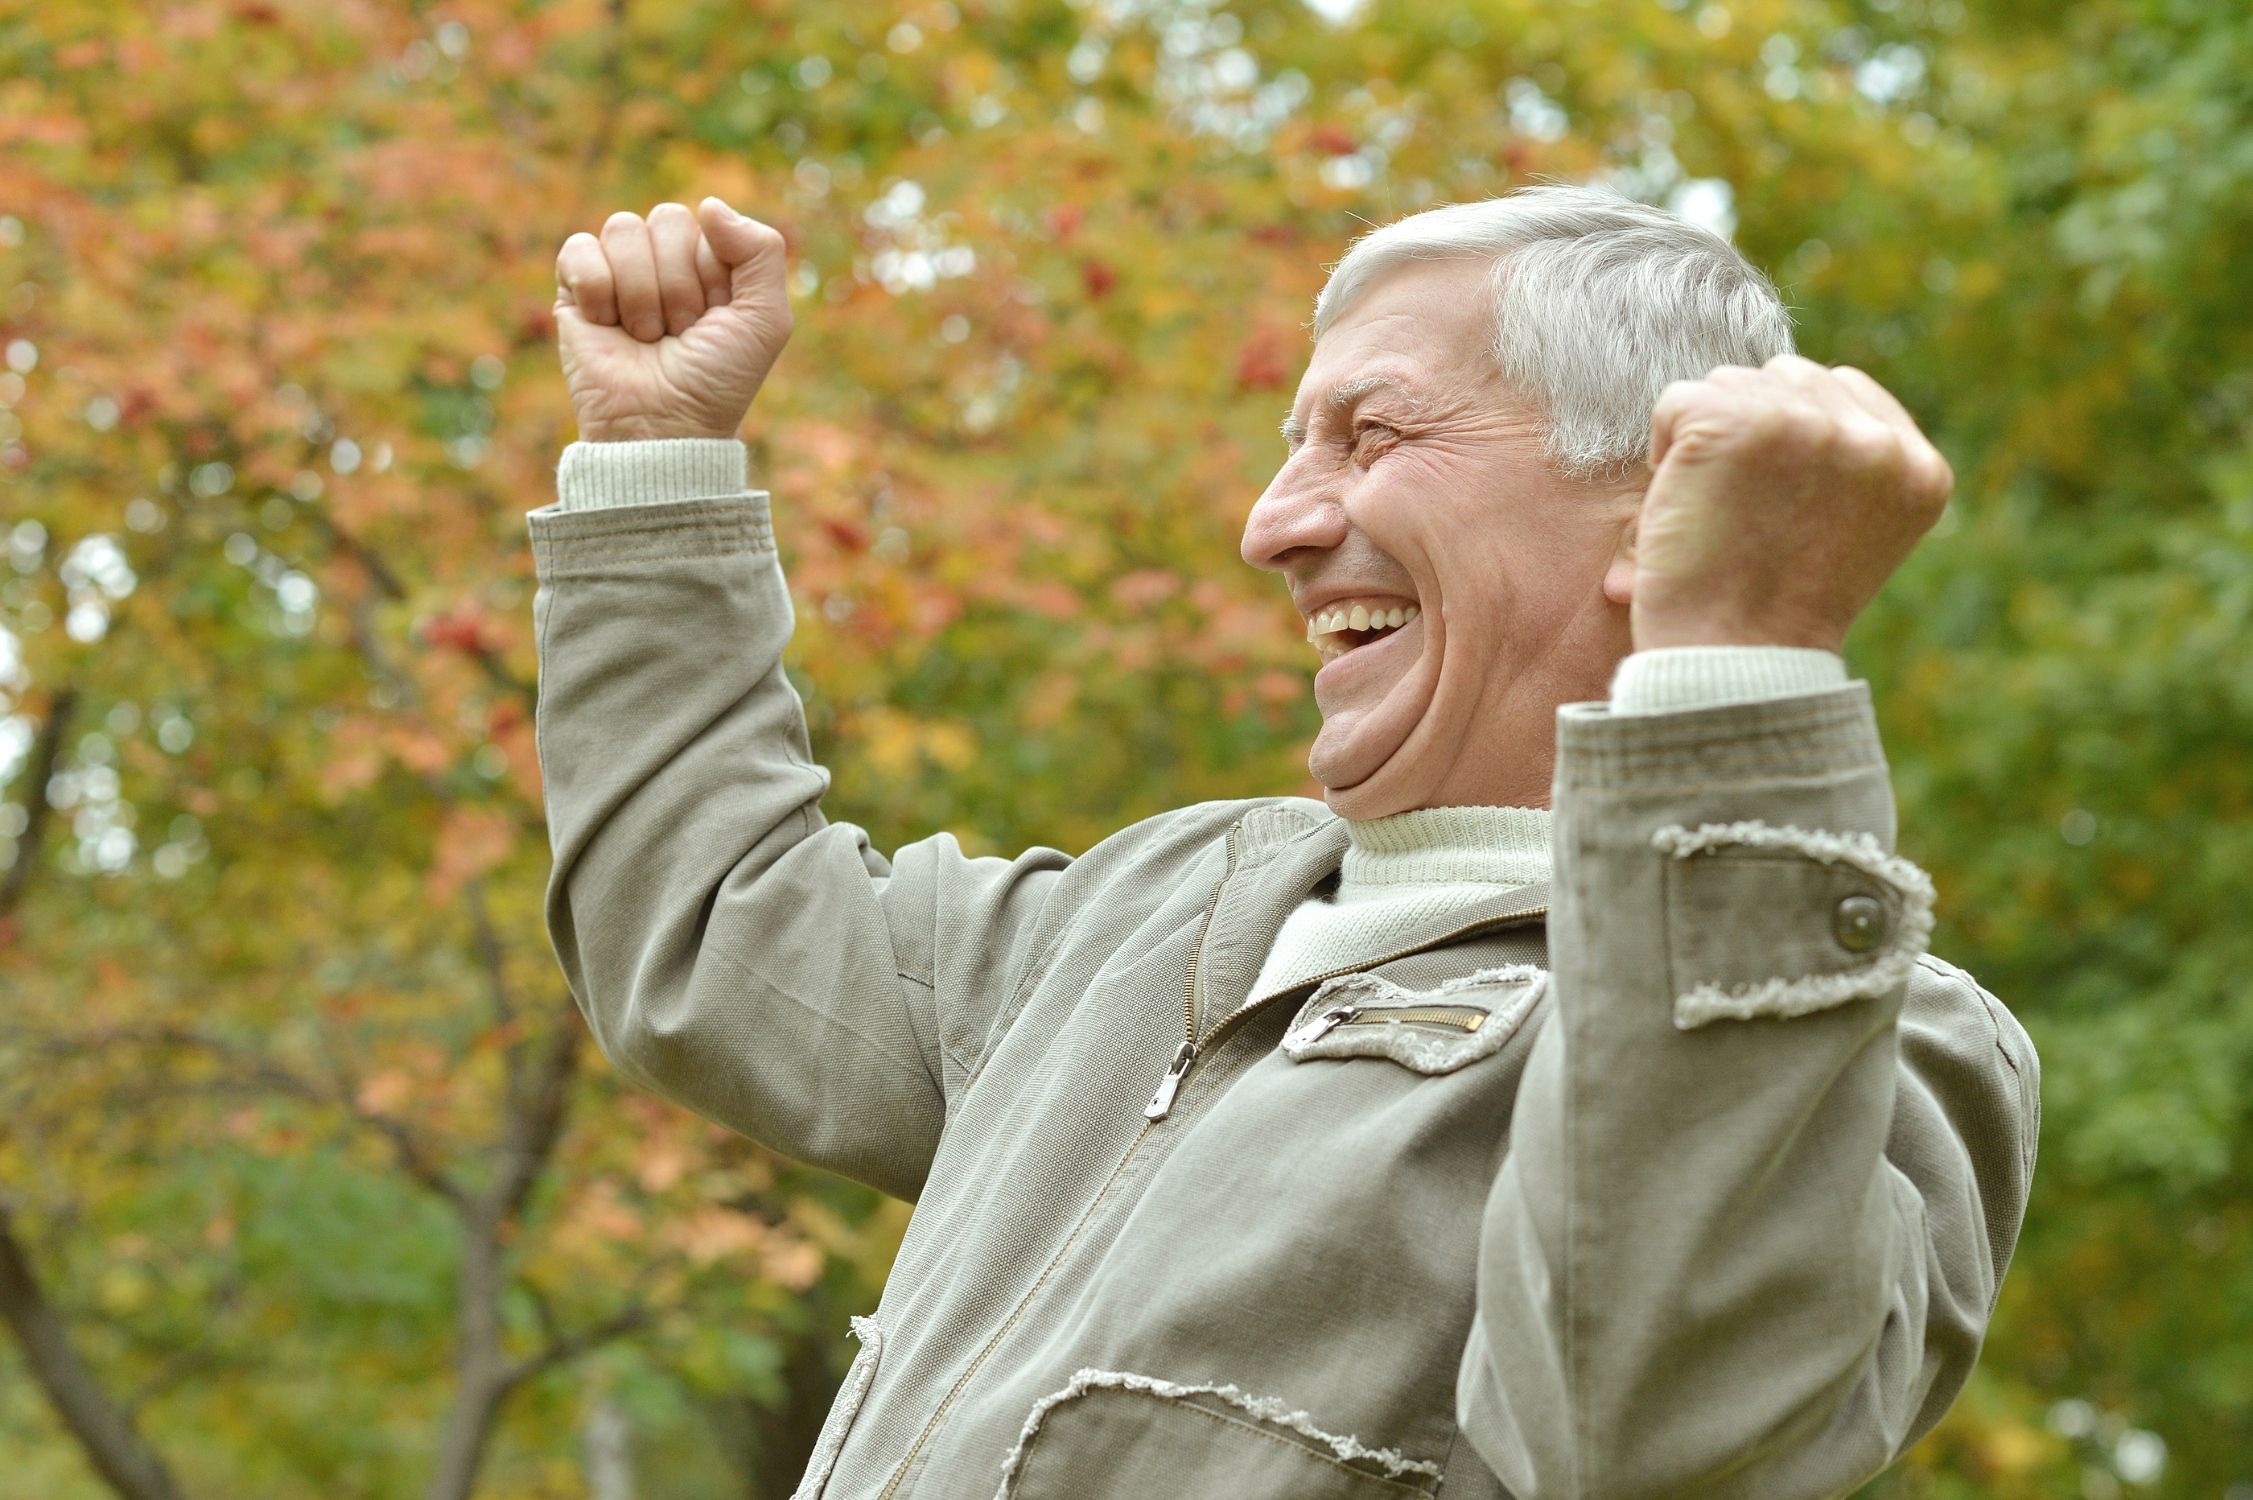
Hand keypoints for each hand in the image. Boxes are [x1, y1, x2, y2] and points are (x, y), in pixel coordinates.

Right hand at [553, 197, 792, 441]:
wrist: (664, 426)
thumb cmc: (717, 380)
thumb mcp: (765, 319)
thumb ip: (762, 251)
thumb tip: (709, 204)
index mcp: (709, 262)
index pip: (708, 224)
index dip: (713, 275)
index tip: (713, 320)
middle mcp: (664, 261)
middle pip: (666, 219)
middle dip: (679, 285)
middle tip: (679, 332)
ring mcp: (618, 272)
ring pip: (623, 229)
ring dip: (642, 294)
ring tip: (646, 336)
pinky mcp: (575, 289)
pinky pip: (580, 249)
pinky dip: (598, 290)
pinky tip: (606, 326)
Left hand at [1623, 354, 1953, 652]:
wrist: (1732, 660)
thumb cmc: (1770, 614)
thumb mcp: (1849, 535)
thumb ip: (1845, 464)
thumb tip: (1788, 397)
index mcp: (1919, 469)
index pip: (1844, 391)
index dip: (1789, 437)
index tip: (1772, 500)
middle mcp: (1873, 441)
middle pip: (1787, 378)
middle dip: (1750, 430)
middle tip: (1738, 510)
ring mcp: (1807, 426)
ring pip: (1731, 384)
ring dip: (1706, 438)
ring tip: (1715, 511)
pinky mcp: (1733, 423)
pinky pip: (1679, 400)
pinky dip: (1663, 448)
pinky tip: (1683, 503)